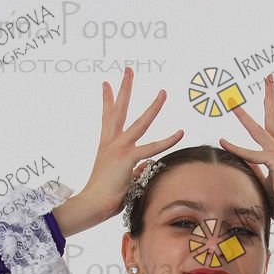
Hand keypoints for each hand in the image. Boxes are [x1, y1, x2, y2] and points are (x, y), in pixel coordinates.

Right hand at [81, 67, 183, 220]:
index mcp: (106, 145)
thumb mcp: (121, 179)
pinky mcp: (128, 156)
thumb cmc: (104, 196)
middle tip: (128, 70)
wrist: (93, 203)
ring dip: (154, 107)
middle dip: (124, 88)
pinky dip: (168, 141)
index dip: (108, 100)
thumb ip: (135, 170)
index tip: (106, 84)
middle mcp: (111, 142)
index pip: (108, 117)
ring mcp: (119, 147)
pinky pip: (153, 147)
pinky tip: (181, 132)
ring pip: (141, 121)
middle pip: (119, 109)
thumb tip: (147, 166)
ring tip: (164, 92)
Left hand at [218, 75, 273, 226]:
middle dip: (270, 95)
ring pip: (258, 129)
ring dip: (244, 115)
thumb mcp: (264, 181)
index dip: (269, 107)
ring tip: (233, 101)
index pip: (272, 125)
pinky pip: (251, 154)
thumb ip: (254, 169)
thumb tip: (241, 162)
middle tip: (268, 76)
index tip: (266, 93)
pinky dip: (236, 148)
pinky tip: (223, 141)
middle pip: (273, 116)